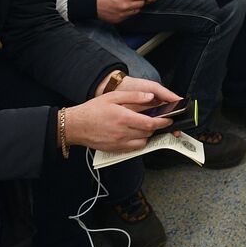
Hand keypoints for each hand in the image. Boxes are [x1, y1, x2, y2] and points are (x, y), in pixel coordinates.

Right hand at [64, 84, 179, 152]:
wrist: (76, 126)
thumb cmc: (93, 110)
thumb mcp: (113, 97)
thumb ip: (133, 96)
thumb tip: (150, 97)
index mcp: (123, 117)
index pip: (150, 123)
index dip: (163, 121)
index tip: (169, 118)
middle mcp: (123, 132)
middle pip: (148, 133)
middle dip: (157, 127)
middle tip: (160, 121)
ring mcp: (119, 143)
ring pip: (143, 142)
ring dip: (148, 135)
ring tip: (146, 126)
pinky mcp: (116, 150)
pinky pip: (134, 149)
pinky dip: (140, 143)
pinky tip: (137, 135)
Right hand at [96, 0, 164, 23]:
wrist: (93, 4)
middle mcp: (126, 6)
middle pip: (142, 3)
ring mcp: (124, 14)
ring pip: (137, 10)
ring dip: (137, 6)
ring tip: (132, 2)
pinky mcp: (121, 19)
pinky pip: (130, 15)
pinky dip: (130, 11)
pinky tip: (126, 8)